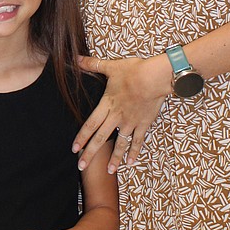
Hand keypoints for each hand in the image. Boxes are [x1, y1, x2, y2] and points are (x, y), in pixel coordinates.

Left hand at [76, 54, 168, 171]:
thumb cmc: (133, 71)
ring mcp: (131, 122)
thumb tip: (76, 59)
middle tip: (82, 166)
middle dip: (90, 153)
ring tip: (109, 171)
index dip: (82, 137)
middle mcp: (117, 117)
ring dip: (113, 158)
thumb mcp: (111, 67)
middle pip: (101, 138)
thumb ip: (92, 65)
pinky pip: (138, 141)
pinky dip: (134, 152)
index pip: (90, 124)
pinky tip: (130, 162)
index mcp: (107, 105)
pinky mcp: (144, 124)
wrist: (155, 78)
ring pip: (120, 144)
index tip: (74, 149)